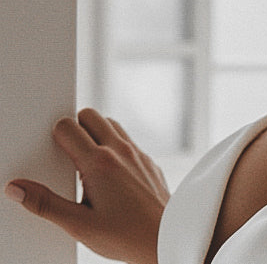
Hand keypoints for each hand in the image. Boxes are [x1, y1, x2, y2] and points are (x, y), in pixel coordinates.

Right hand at [4, 108, 169, 263]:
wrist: (164, 237)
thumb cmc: (124, 235)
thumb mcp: (78, 225)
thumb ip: (45, 204)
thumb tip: (17, 188)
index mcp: (99, 163)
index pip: (68, 127)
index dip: (54, 135)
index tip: (51, 152)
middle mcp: (120, 150)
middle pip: (91, 115)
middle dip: (75, 127)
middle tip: (67, 154)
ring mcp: (136, 153)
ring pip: (111, 124)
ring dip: (96, 133)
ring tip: (86, 164)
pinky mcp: (147, 160)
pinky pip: (127, 140)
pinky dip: (114, 146)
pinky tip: (108, 173)